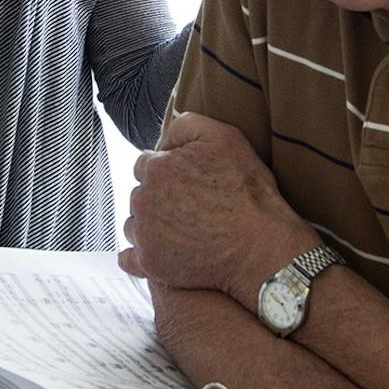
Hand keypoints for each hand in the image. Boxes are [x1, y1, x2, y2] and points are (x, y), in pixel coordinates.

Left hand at [120, 112, 308, 300]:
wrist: (260, 244)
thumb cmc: (246, 192)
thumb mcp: (224, 137)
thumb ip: (186, 125)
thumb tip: (165, 137)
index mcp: (156, 168)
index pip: (146, 165)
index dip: (168, 172)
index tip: (187, 184)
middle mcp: (144, 200)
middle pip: (140, 195)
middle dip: (158, 199)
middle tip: (190, 208)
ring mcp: (144, 234)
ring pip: (134, 225)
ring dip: (150, 226)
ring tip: (182, 231)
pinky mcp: (149, 263)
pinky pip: (128, 259)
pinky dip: (140, 256)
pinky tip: (160, 253)